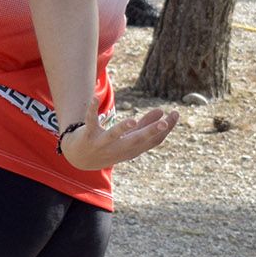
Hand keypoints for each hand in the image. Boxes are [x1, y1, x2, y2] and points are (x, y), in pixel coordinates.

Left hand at [60, 107, 178, 170]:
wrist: (79, 159)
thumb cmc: (109, 147)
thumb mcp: (128, 138)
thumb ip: (144, 125)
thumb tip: (161, 111)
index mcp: (132, 150)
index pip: (152, 141)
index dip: (166, 129)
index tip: (175, 114)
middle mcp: (118, 148)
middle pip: (137, 141)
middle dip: (151, 132)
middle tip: (164, 122)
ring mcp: (102, 143)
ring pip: (113, 136)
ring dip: (122, 128)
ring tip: (133, 120)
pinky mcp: (87, 135)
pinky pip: (90, 122)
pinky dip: (92, 110)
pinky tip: (94, 97)